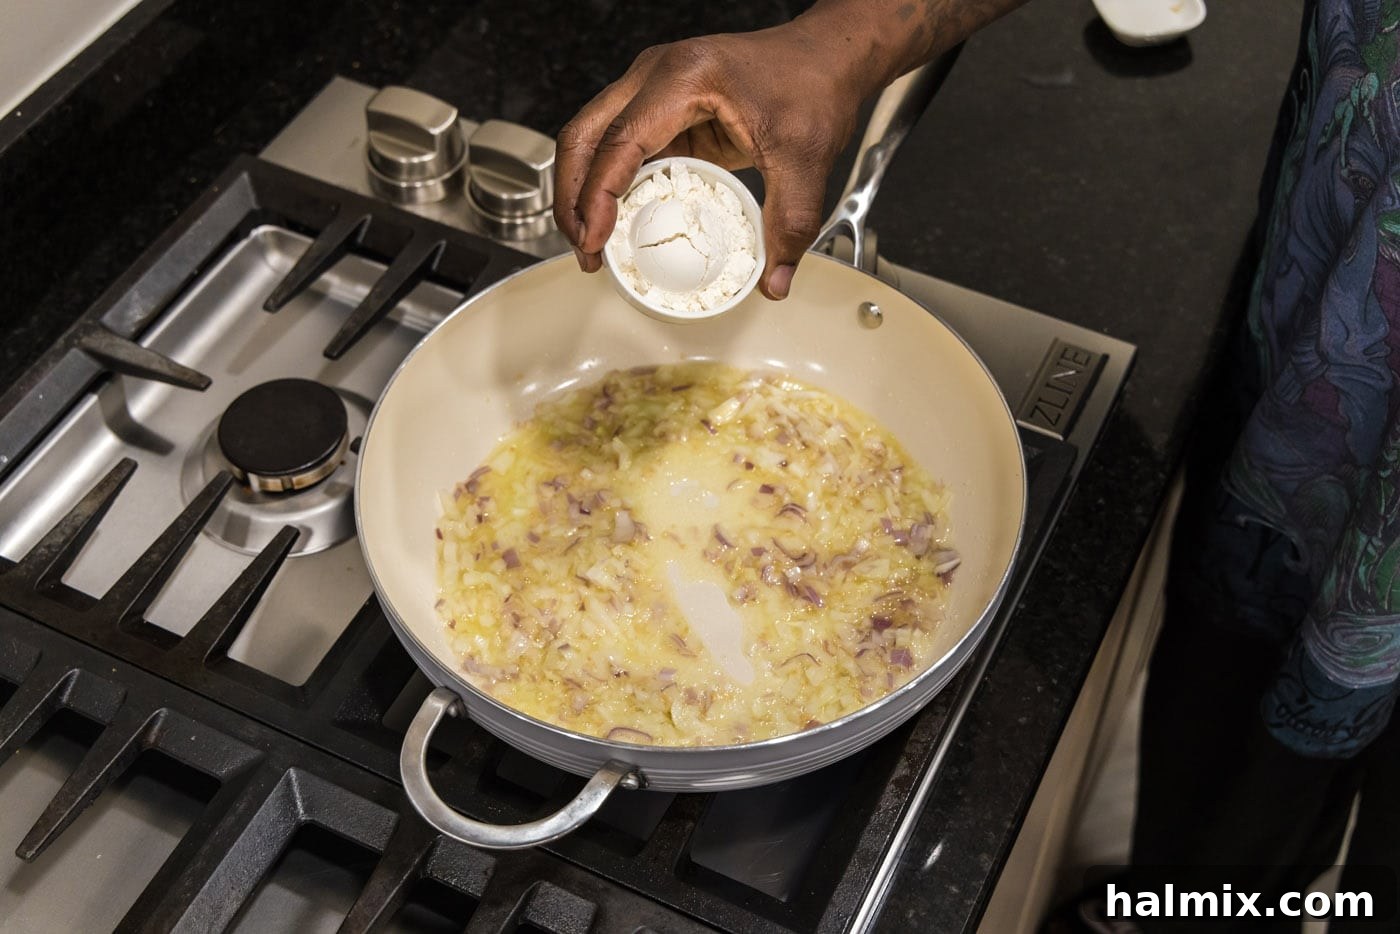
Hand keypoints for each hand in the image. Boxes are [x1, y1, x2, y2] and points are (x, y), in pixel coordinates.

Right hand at [553, 24, 874, 299]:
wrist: (828, 55)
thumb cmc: (813, 82)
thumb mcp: (806, 159)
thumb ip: (790, 223)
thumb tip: (773, 280)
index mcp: (684, 79)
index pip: (620, 143)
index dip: (598, 198)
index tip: (595, 241)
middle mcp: (657, 75)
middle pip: (585, 136)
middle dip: (573, 198)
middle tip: (585, 250)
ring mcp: (654, 88)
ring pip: (593, 138)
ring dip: (584, 191)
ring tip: (593, 242)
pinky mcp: (663, 107)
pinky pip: (621, 145)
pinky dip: (610, 184)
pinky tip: (618, 220)